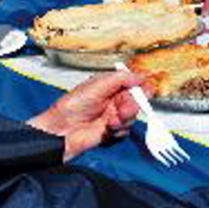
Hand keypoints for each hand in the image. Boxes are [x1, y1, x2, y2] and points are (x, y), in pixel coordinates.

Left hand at [27, 70, 143, 160]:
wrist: (62, 130)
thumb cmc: (72, 106)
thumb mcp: (98, 85)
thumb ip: (121, 79)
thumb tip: (141, 76)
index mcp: (110, 85)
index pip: (132, 83)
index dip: (141, 86)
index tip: (146, 90)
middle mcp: (113, 99)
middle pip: (136, 100)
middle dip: (133, 105)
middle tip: (124, 109)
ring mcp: (113, 115)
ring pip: (132, 116)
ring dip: (124, 118)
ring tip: (111, 120)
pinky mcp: (112, 131)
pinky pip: (126, 130)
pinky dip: (119, 129)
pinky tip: (108, 128)